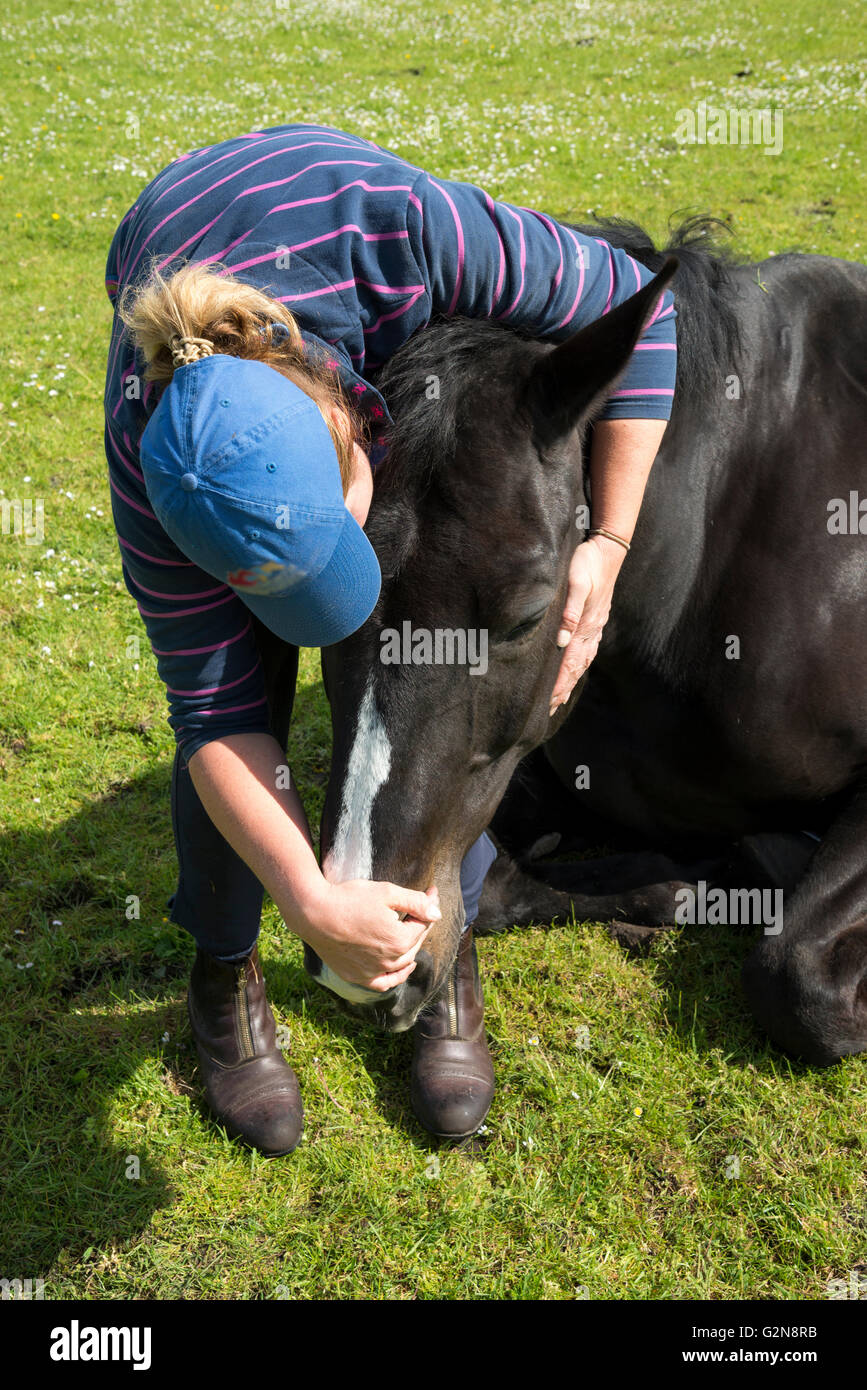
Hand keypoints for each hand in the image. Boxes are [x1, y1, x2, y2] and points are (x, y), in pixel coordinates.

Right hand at [302, 880, 441, 991]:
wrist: (313, 913)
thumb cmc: (349, 899)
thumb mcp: (387, 892)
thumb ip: (415, 903)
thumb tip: (437, 912)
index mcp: (400, 940)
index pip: (423, 924)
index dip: (428, 905)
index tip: (431, 891)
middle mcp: (389, 961)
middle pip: (415, 943)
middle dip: (421, 923)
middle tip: (423, 904)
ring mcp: (372, 972)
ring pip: (402, 963)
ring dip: (412, 946)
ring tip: (413, 930)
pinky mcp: (357, 976)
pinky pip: (384, 983)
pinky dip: (396, 976)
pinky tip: (403, 967)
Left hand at [549, 534, 625, 715]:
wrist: (608, 549)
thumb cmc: (587, 563)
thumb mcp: (576, 583)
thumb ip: (568, 612)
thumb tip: (560, 642)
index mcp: (584, 625)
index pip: (569, 663)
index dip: (558, 684)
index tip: (547, 703)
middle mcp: (591, 630)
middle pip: (577, 667)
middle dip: (563, 689)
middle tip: (550, 709)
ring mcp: (595, 626)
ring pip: (583, 660)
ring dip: (572, 680)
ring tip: (561, 698)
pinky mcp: (596, 619)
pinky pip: (588, 649)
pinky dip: (580, 665)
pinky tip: (577, 669)